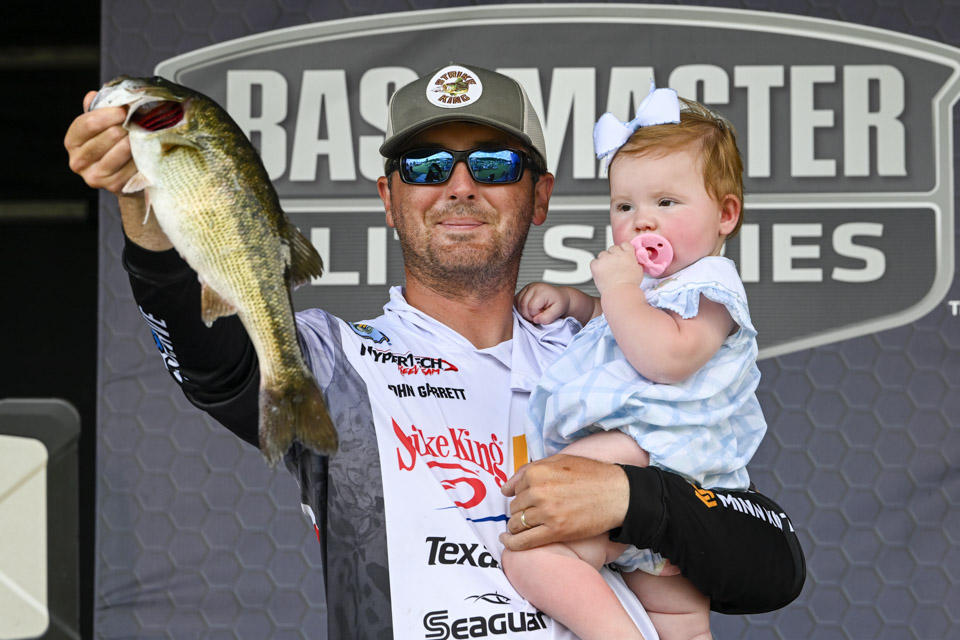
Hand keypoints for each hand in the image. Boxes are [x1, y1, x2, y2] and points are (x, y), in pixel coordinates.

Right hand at [64, 91, 137, 193]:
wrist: (122, 178)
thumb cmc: (110, 146)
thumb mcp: (100, 127)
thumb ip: (95, 111)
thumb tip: (92, 95)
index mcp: (73, 141)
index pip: (88, 123)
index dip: (108, 114)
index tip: (124, 109)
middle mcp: (78, 161)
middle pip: (107, 136)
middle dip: (125, 126)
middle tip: (139, 121)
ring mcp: (95, 176)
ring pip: (120, 151)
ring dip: (135, 140)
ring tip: (143, 133)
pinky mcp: (113, 186)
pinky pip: (132, 166)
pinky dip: (142, 157)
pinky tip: (146, 151)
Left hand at [499, 454, 629, 550]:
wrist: (618, 494)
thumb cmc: (591, 475)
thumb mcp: (559, 461)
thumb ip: (529, 471)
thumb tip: (505, 488)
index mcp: (537, 472)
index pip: (516, 488)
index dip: (523, 495)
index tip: (532, 499)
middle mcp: (538, 492)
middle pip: (515, 507)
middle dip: (521, 510)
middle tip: (534, 513)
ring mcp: (546, 513)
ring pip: (517, 523)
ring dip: (517, 526)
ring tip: (523, 527)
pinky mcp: (555, 532)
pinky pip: (524, 541)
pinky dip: (512, 544)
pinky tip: (507, 542)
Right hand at [515, 282, 570, 323]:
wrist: (559, 297)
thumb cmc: (559, 303)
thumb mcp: (558, 311)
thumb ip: (547, 317)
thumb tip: (535, 319)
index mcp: (542, 290)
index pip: (531, 307)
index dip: (535, 315)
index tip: (542, 315)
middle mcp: (532, 287)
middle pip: (522, 305)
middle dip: (528, 315)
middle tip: (537, 316)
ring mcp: (526, 288)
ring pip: (517, 304)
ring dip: (524, 312)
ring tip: (534, 313)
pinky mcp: (522, 291)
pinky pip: (515, 302)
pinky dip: (520, 309)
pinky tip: (528, 310)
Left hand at [591, 243, 644, 293]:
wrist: (620, 293)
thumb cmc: (630, 284)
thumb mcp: (639, 270)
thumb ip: (636, 261)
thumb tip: (635, 258)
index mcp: (628, 254)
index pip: (624, 244)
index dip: (623, 250)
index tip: (622, 256)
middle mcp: (616, 254)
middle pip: (613, 248)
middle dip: (613, 255)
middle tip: (615, 266)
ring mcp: (605, 259)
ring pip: (602, 254)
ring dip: (604, 260)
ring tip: (608, 271)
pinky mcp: (596, 265)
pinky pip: (594, 261)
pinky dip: (596, 266)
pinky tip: (602, 273)